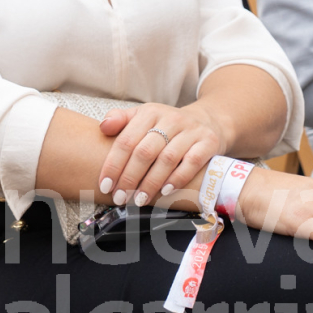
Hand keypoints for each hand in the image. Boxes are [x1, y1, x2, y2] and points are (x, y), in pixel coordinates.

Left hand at [98, 102, 229, 206]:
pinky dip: (178, 178)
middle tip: (120, 197)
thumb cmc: (166, 125)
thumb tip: (103, 127)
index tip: (105, 185)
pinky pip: (192, 162)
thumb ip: (120, 120)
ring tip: (139, 199)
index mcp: (149, 113)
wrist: (208, 121)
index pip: (126, 140)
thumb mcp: (143, 116)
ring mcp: (191, 131)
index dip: (114, 164)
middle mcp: (170, 119)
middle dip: (129, 178)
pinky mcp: (209, 142)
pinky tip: (166, 191)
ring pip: (167, 159)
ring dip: (151, 182)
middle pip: (144, 152)